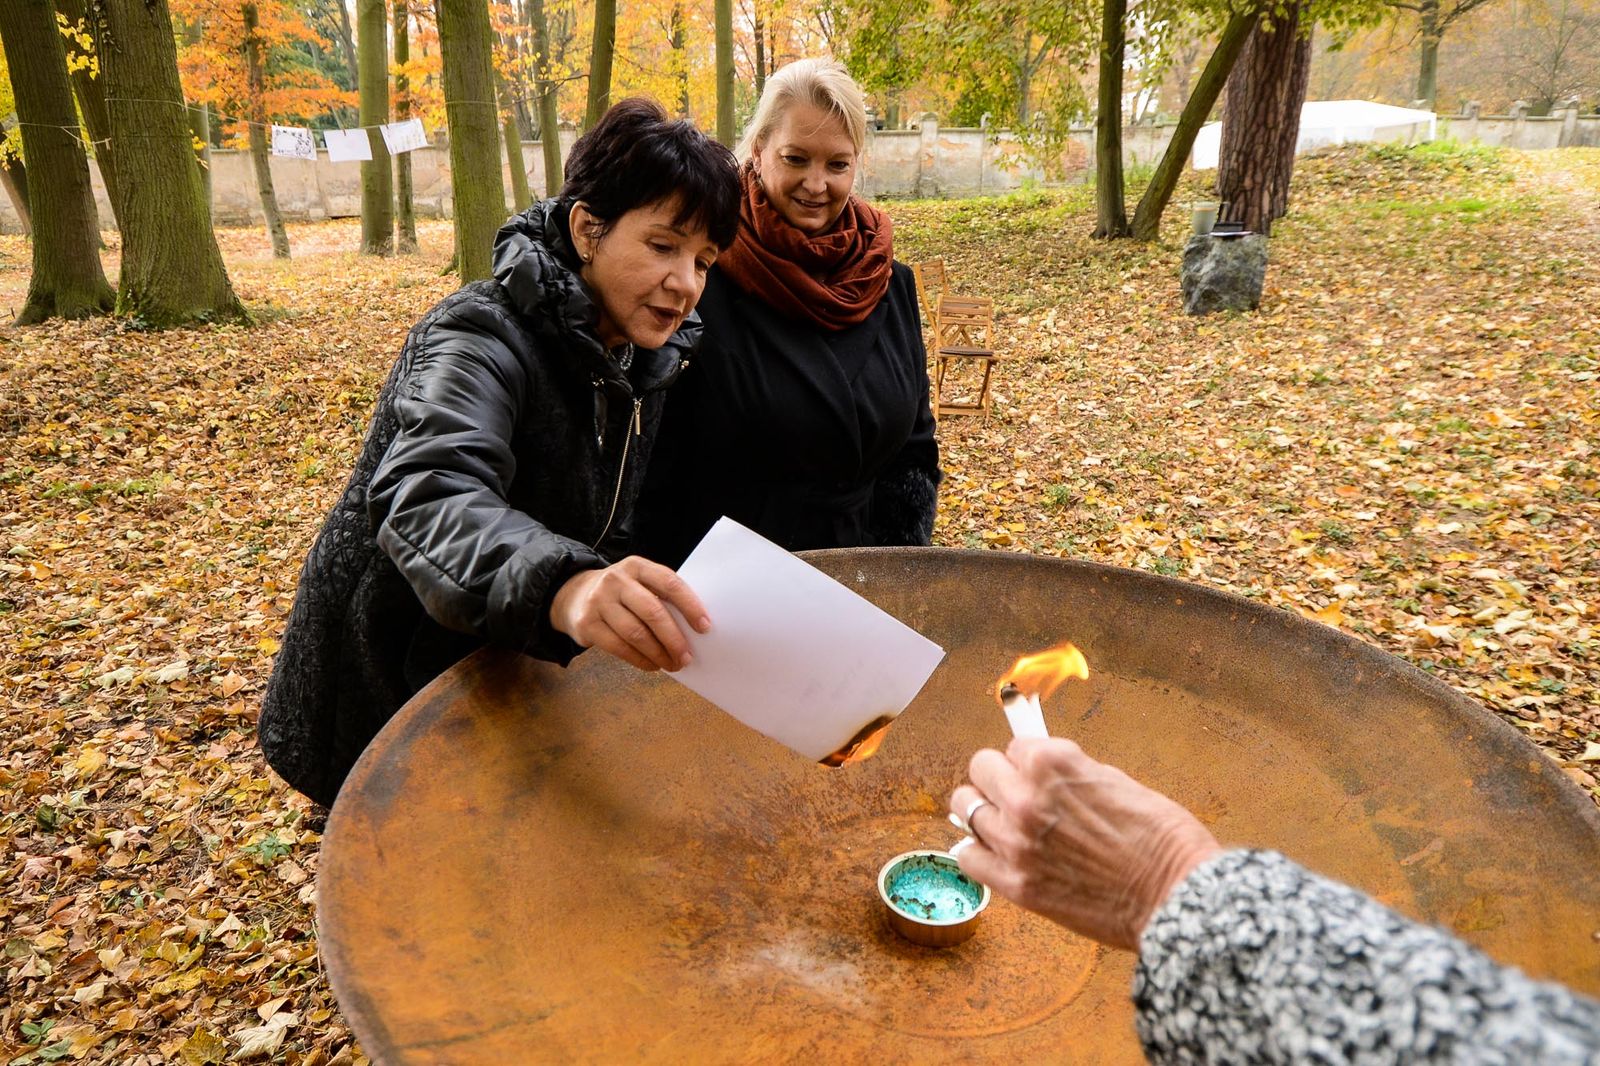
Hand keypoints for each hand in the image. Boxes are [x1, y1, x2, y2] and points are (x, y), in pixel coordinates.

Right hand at [548, 556, 709, 671]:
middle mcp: (616, 580)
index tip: (704, 627)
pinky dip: (640, 660)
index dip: (689, 606)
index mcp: (636, 566)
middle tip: (687, 656)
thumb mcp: (638, 583)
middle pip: (652, 612)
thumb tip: (693, 628)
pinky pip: (619, 647)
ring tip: (672, 664)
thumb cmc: (620, 593)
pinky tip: (652, 665)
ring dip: (658, 654)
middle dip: (674, 638)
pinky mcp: (587, 623)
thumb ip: (660, 596)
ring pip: (635, 633)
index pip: (669, 583)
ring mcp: (599, 601)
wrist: (573, 595)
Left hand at [949, 738, 1220, 951]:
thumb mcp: (1114, 780)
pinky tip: (996, 854)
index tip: (1039, 774)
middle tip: (1016, 794)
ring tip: (1004, 823)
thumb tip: (1040, 768)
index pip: (1014, 746)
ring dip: (984, 812)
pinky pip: (968, 857)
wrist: (1176, 895)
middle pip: (981, 769)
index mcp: (1052, 764)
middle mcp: (1025, 797)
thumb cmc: (1160, 837)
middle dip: (999, 778)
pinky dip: (978, 853)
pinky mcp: (1016, 884)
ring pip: (966, 809)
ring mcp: (1016, 842)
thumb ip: (1069, 773)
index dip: (1029, 761)